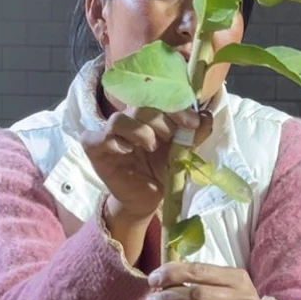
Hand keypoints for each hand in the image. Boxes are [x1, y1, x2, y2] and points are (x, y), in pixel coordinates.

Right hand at [82, 108, 211, 222]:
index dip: (176, 108)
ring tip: (150, 146)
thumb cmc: (161, 172)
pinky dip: (116, 142)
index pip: (160, 100)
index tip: (193, 123)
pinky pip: (101, 136)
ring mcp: (109, 132)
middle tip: (171, 138)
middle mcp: (128, 119)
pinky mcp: (94, 147)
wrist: (146, 199)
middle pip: (140, 107)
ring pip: (119, 119)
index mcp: (149, 116)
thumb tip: (206, 117)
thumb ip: (194, 135)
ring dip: (140, 131)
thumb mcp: (182, 153)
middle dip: (161, 121)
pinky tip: (127, 152)